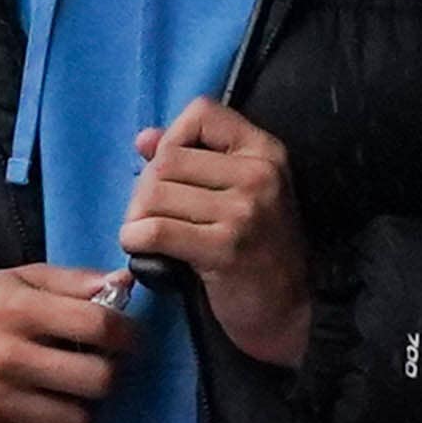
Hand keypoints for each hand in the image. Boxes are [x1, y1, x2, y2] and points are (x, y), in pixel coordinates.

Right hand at [0, 266, 132, 422]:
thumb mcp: (23, 278)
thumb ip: (75, 281)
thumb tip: (125, 283)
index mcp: (18, 310)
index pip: (98, 326)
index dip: (127, 334)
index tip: (128, 339)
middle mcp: (5, 356)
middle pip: (97, 380)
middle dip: (107, 373)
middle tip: (97, 366)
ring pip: (77, 421)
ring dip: (83, 408)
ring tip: (69, 392)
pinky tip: (46, 412)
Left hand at [121, 98, 309, 367]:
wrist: (287, 309)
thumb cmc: (258, 249)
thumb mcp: (237, 193)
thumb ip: (192, 159)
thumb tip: (144, 139)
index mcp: (264, 151)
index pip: (202, 112)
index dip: (173, 137)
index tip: (170, 172)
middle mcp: (259, 174)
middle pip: (168, 159)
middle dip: (145, 188)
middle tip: (148, 215)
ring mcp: (244, 211)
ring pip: (155, 193)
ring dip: (137, 217)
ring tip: (148, 235)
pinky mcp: (225, 248)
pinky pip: (156, 230)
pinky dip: (135, 238)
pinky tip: (140, 248)